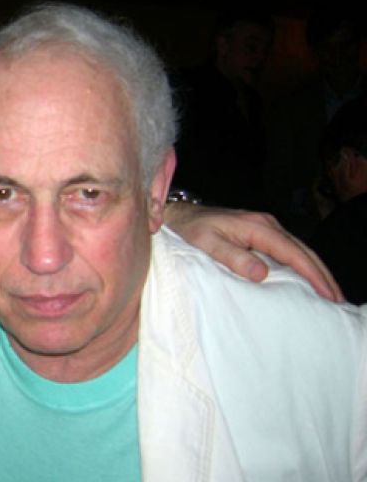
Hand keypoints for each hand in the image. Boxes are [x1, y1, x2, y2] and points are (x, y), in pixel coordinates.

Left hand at [164, 202, 341, 301]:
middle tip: (338, 300)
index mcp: (257, 226)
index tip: (326, 294)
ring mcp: (264, 228)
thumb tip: (261, 273)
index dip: (312, 274)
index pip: (292, 252)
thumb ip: (232, 257)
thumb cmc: (190, 230)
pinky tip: (309, 281)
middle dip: (322, 275)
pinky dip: (302, 266)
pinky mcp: (260, 234)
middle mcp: (266, 225)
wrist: (178, 215)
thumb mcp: (206, 244)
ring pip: (299, 250)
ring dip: (315, 271)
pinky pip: (288, 251)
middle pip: (303, 250)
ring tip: (330, 294)